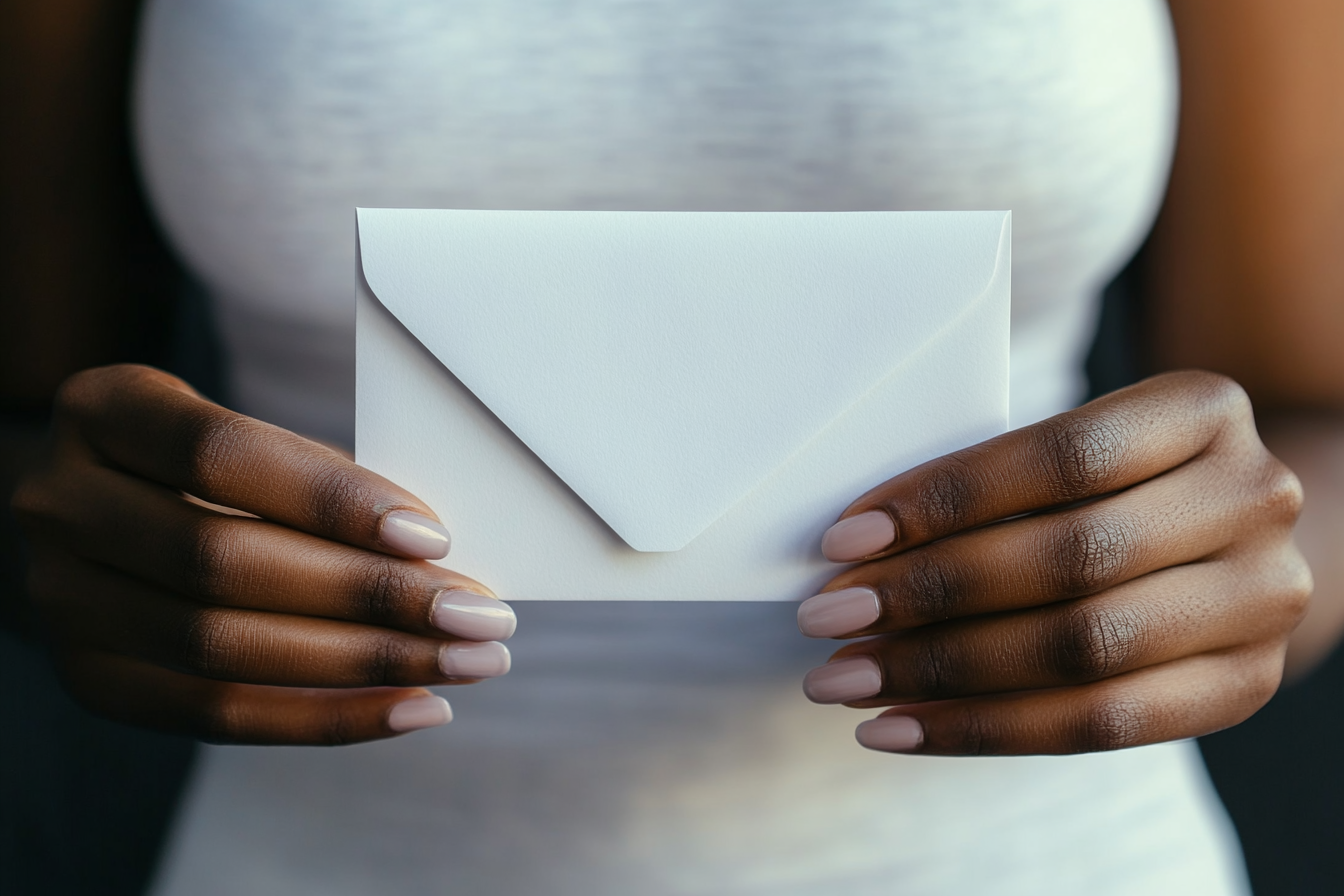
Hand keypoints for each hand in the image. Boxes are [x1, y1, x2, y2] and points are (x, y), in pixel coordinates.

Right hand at [12, 365, 515, 744]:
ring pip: (222, 648)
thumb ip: (319, 481)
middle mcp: (61, 504)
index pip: (220, 455)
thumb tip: (433, 555)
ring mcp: (63, 600)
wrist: (105, 512)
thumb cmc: (214, 466)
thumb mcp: (248, 436)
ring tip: (464, 661)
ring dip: (364, 664)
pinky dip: (326, 719)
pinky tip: (414, 708)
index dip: (331, 500)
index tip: (434, 537)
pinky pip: (217, 716)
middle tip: (478, 613)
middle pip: (222, 563)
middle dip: (369, 596)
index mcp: (104, 412)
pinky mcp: (93, 679)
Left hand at [796, 371, 1309, 754]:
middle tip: (827, 617)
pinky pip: (1102, 725)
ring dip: (942, 672)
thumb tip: (854, 551)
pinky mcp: (1243, 684)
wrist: (1227, 537)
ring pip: (1084, 650)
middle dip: (929, 594)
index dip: (946, 501)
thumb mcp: (1073, 449)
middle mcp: (1254, 498)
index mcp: (1204, 409)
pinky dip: (984, 728)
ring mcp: (1262, 598)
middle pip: (1072, 558)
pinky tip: (899, 725)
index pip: (1062, 457)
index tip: (842, 542)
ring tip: (846, 679)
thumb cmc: (1111, 482)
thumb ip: (991, 484)